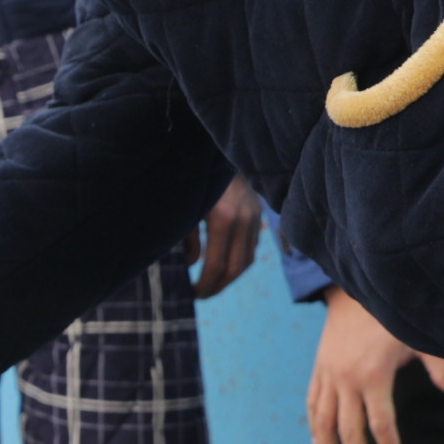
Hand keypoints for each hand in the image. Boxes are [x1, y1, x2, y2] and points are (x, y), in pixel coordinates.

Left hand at [180, 177, 262, 298]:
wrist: (217, 148)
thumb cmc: (193, 176)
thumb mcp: (184, 206)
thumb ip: (186, 237)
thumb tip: (192, 264)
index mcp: (223, 219)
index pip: (216, 266)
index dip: (204, 285)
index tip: (192, 294)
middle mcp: (244, 219)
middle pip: (235, 269)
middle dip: (217, 286)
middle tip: (201, 295)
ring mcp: (254, 216)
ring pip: (248, 260)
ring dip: (230, 277)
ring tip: (212, 284)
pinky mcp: (258, 213)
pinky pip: (252, 247)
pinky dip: (240, 261)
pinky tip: (224, 265)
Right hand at [306, 289, 443, 443]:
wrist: (356, 287)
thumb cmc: (391, 314)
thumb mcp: (418, 338)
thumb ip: (439, 367)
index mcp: (372, 377)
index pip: (380, 426)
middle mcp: (346, 380)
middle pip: (349, 431)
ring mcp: (328, 375)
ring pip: (323, 421)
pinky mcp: (319, 368)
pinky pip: (312, 403)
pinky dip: (314, 426)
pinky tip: (318, 443)